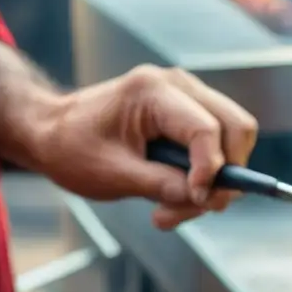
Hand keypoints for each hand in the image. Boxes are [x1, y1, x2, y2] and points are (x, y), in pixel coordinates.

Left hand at [35, 65, 257, 229]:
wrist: (53, 132)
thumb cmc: (73, 148)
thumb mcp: (114, 174)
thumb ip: (164, 185)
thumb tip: (209, 198)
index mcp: (151, 91)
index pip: (206, 130)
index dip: (210, 171)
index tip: (198, 201)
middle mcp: (178, 85)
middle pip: (238, 127)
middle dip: (227, 173)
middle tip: (199, 205)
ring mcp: (189, 96)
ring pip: (236, 138)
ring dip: (219, 178)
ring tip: (178, 206)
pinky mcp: (192, 112)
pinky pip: (222, 143)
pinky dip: (210, 174)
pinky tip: (180, 192)